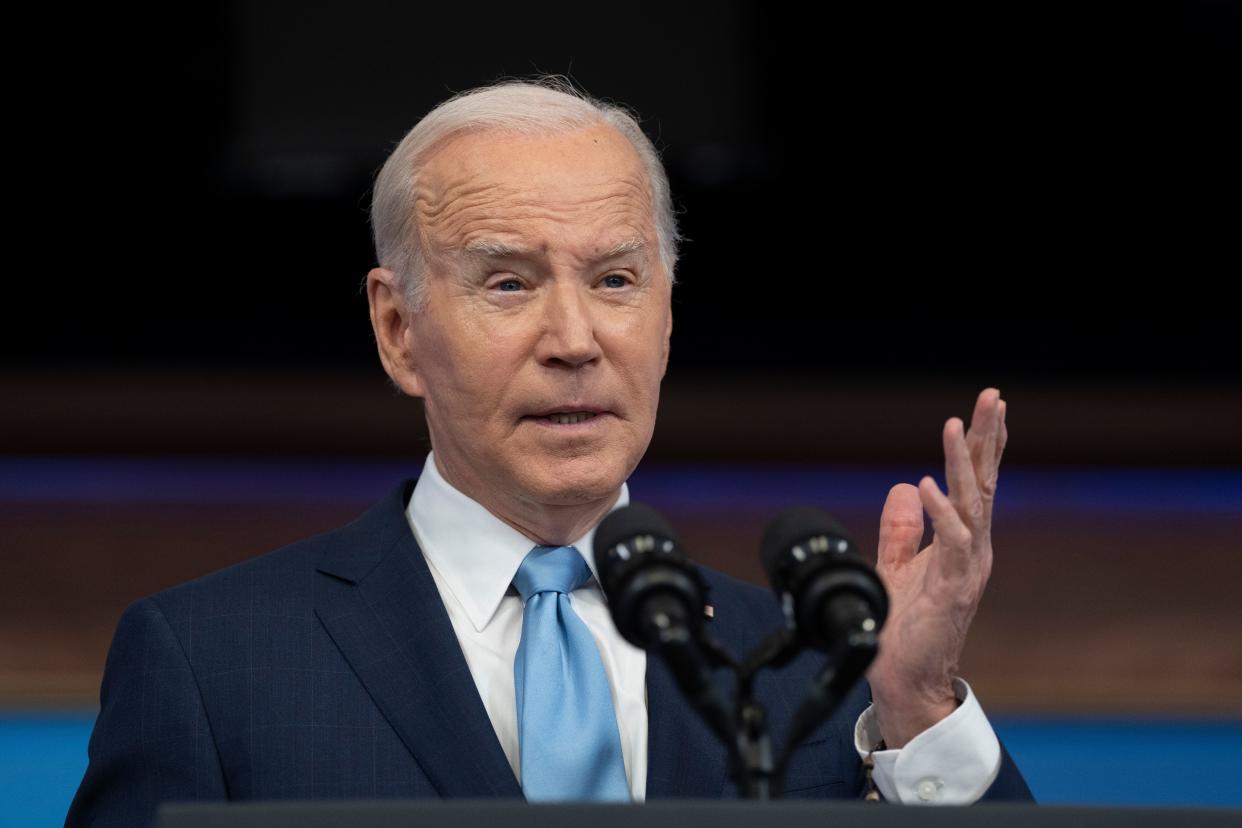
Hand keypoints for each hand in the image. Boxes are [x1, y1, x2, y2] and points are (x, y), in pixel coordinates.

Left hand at [866, 388, 1007, 747]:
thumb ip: (901, 529)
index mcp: (962, 540)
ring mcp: (967, 567)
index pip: (975, 482)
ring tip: (957, 424)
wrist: (905, 679)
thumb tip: (905, 485)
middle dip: (988, 437)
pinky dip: (940, 512)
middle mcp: (972, 548)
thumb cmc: (904, 627)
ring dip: (964, 462)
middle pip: (983, 482)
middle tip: (992, 395)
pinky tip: (927, 483)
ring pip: (970, 503)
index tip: (988, 405)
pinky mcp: (953, 588)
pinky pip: (950, 542)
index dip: (981, 443)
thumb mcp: (897, 566)